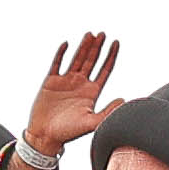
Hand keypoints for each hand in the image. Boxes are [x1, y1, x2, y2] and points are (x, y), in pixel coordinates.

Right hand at [21, 31, 122, 163]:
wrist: (45, 136)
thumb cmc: (68, 133)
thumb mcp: (91, 123)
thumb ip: (107, 112)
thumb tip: (123, 100)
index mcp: (91, 92)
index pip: (104, 70)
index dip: (110, 57)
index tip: (116, 43)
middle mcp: (80, 84)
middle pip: (91, 61)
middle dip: (97, 47)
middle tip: (103, 34)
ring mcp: (66, 82)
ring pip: (77, 59)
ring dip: (83, 47)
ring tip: (90, 34)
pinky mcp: (51, 82)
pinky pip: (57, 64)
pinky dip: (61, 54)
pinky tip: (67, 44)